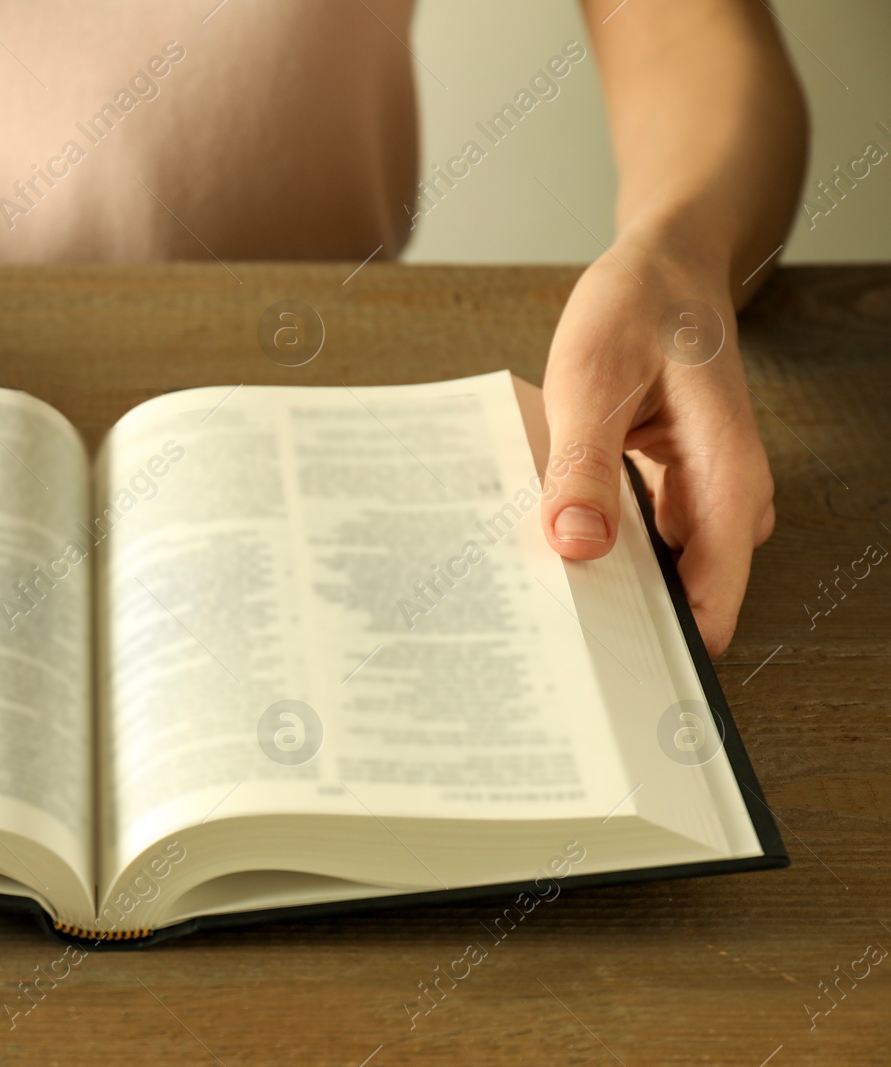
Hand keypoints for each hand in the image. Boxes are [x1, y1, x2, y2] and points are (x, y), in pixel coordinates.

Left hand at [539, 229, 774, 655]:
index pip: (710, 598)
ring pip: (652, 569)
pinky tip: (537, 549)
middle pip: (679, 595)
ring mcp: (698, 497)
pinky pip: (633, 537)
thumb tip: (576, 546)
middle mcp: (723, 499)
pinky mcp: (668, 488)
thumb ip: (583, 465)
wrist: (661, 265)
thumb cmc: (639, 309)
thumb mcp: (594, 379)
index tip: (607, 686)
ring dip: (599, 584)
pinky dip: (590, 542)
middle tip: (543, 655)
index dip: (665, 650)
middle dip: (618, 624)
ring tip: (529, 610)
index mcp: (727, 480)